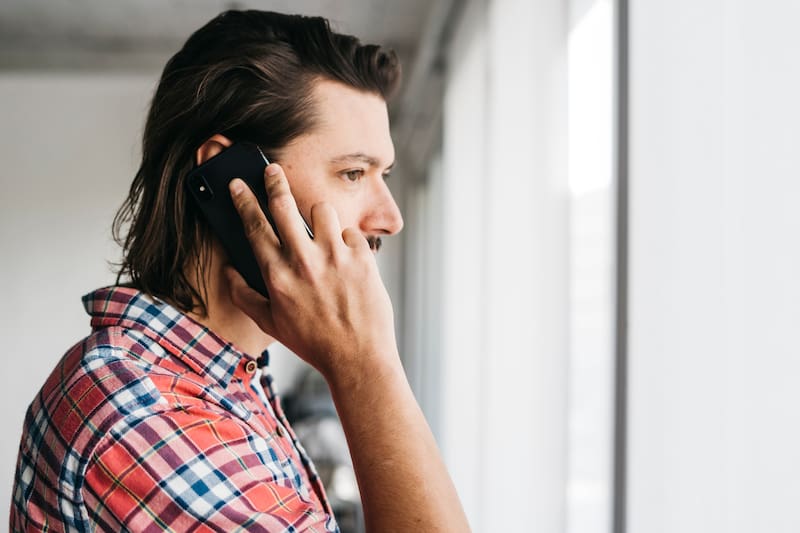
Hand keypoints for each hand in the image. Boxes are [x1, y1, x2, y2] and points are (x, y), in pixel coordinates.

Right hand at [226, 163, 398, 380]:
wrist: (358, 357)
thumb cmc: (313, 342)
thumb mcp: (271, 324)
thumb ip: (245, 296)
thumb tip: (230, 271)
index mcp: (277, 275)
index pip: (255, 226)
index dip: (244, 200)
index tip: (238, 184)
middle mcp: (303, 260)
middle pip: (284, 205)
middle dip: (274, 181)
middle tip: (272, 170)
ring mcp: (335, 256)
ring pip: (322, 210)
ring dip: (319, 218)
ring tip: (322, 237)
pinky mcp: (362, 257)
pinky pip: (351, 233)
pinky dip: (348, 244)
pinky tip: (348, 263)